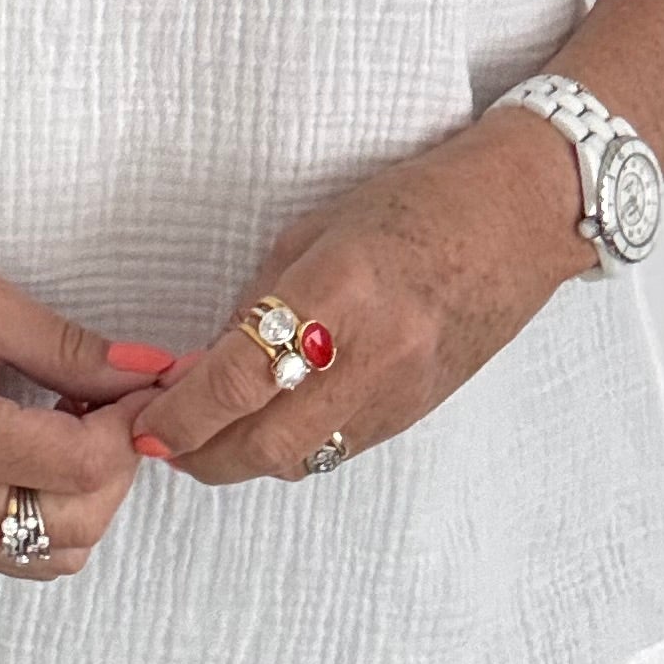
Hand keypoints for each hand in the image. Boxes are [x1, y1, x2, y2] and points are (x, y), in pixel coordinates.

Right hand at [0, 249, 172, 579]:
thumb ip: (71, 348)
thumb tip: (150, 372)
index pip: (82, 464)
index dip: (130, 424)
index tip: (142, 383)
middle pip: (80, 520)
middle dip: (118, 463)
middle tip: (113, 403)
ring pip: (60, 551)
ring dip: (91, 496)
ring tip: (76, 427)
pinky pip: (25, 554)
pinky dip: (57, 515)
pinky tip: (47, 455)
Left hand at [126, 112, 582, 485]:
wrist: (516, 220)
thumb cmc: (415, 204)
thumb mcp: (316, 231)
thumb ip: (262, 299)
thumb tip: (208, 360)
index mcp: (339, 289)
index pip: (241, 377)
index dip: (184, 412)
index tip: (147, 423)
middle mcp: (372, 353)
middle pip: (265, 444)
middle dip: (203, 455)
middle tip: (163, 440)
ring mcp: (400, 392)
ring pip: (300, 459)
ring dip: (243, 457)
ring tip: (206, 434)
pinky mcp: (416, 414)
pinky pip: (337, 449)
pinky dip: (292, 446)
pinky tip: (268, 422)